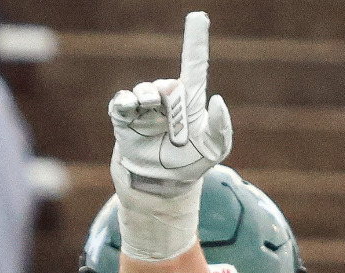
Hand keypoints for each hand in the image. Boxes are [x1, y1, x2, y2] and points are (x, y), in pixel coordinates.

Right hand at [107, 12, 230, 263]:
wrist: (162, 185)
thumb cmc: (191, 165)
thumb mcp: (215, 151)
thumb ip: (221, 128)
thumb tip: (217, 99)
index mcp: (191, 101)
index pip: (194, 64)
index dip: (195, 40)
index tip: (199, 16)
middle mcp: (167, 98)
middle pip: (169, 85)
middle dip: (174, 107)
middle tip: (177, 132)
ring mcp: (145, 106)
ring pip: (145, 91)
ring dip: (152, 108)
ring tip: (159, 128)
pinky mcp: (125, 117)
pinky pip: (123, 102)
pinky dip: (128, 106)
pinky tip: (134, 113)